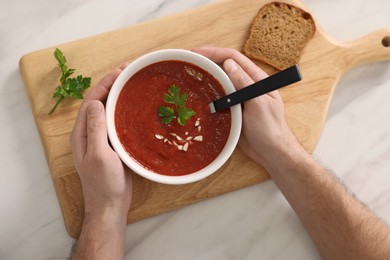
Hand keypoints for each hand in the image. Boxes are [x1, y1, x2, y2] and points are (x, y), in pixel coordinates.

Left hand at [70, 64, 131, 221]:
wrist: (110, 204)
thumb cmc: (103, 183)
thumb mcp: (99, 155)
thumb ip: (96, 128)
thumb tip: (96, 102)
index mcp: (82, 133)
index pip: (92, 100)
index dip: (105, 84)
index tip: (121, 71)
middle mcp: (90, 132)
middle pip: (99, 102)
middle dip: (112, 85)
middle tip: (130, 72)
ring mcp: (101, 139)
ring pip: (109, 111)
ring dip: (119, 96)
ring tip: (134, 84)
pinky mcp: (112, 145)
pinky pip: (117, 122)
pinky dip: (125, 111)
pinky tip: (136, 108)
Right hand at [192, 47, 297, 165]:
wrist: (270, 152)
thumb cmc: (270, 128)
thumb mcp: (259, 104)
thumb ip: (245, 83)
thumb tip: (228, 63)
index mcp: (256, 79)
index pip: (233, 58)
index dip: (214, 52)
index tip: (197, 53)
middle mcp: (246, 85)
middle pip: (224, 67)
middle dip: (206, 62)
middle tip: (187, 62)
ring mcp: (238, 97)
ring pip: (219, 81)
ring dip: (205, 77)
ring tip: (188, 75)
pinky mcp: (232, 110)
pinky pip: (217, 98)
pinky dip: (206, 94)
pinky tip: (195, 95)